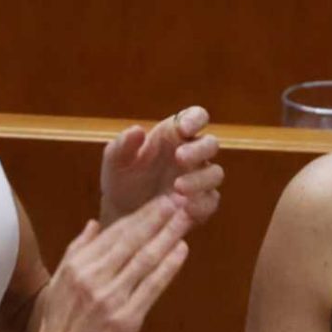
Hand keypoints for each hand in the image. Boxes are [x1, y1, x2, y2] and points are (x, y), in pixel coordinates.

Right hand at [27, 196, 190, 331]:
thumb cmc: (57, 331)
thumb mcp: (59, 283)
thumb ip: (77, 251)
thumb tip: (94, 224)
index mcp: (77, 266)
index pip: (114, 232)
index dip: (140, 214)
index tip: (159, 199)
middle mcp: (94, 278)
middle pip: (132, 239)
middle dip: (158, 216)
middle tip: (179, 197)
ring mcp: (110, 299)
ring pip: (145, 258)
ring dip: (168, 235)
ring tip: (185, 217)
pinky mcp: (125, 320)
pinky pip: (151, 287)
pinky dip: (168, 266)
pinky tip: (181, 250)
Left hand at [101, 106, 222, 230]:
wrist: (121, 214)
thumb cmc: (121, 179)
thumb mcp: (115, 161)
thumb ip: (123, 144)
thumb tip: (137, 130)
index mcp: (174, 135)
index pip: (197, 117)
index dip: (196, 119)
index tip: (184, 128)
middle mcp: (192, 155)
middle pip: (211, 144)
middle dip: (199, 149)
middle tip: (179, 157)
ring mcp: (199, 180)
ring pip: (215, 173)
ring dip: (201, 178)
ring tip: (178, 187)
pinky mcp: (200, 205)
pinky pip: (211, 202)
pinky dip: (202, 204)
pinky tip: (185, 208)